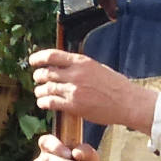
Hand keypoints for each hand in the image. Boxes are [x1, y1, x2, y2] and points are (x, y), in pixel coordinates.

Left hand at [29, 48, 155, 132]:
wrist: (127, 102)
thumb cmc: (116, 86)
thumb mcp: (97, 67)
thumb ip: (80, 66)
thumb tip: (65, 65)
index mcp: (81, 62)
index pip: (52, 55)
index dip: (38, 58)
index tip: (32, 61)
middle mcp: (75, 74)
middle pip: (46, 73)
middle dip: (38, 77)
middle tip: (37, 80)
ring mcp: (74, 90)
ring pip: (46, 88)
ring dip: (39, 91)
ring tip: (40, 93)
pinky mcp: (74, 105)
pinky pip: (51, 102)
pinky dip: (44, 102)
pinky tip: (44, 103)